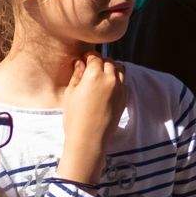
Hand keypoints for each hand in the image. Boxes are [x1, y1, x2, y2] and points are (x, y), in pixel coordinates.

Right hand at [57, 54, 125, 185]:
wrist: (89, 139)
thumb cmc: (74, 117)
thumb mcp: (70, 94)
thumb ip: (77, 75)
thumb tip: (80, 63)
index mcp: (95, 75)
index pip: (95, 57)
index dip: (88, 57)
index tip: (84, 59)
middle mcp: (111, 79)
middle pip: (109, 61)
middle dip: (100, 62)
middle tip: (91, 68)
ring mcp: (120, 89)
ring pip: (120, 69)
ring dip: (112, 68)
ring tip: (102, 76)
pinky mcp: (125, 98)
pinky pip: (123, 82)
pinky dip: (117, 80)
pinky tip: (108, 87)